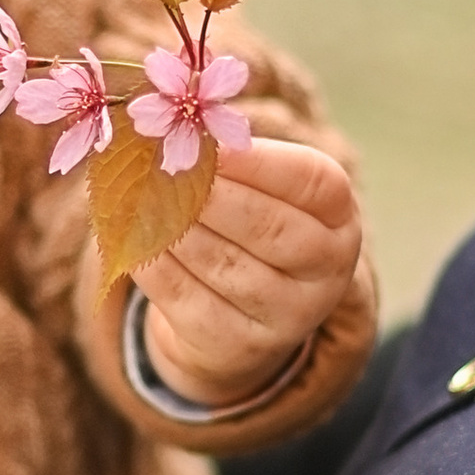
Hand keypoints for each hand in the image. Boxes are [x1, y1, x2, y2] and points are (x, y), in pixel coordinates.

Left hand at [134, 136, 363, 407]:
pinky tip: (135, 238)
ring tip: (143, 198)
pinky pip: (189, 299)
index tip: (211, 143)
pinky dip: (156, 264)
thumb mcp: (265, 193)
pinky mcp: (239, 346)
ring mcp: (287, 317)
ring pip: (226, 265)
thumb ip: (238, 160)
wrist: (241, 319)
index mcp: (339, 221)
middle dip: (214, 196)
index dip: (261, 162)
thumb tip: (178, 128)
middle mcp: (326, 272)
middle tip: (168, 170)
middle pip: (272, 229)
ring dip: (177, 227)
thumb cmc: (251, 229)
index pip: (314, 183)